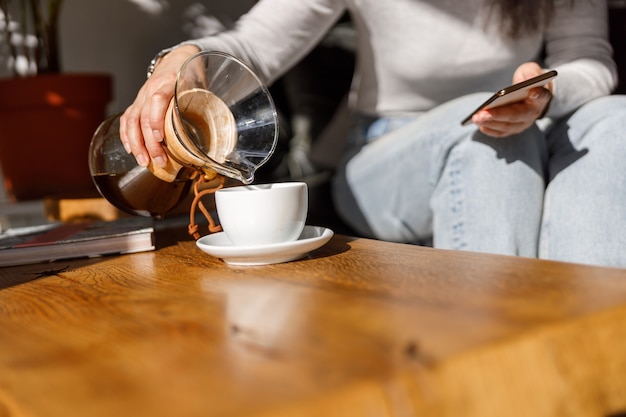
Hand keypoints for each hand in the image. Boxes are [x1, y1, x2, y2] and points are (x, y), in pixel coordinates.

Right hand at [120, 45, 199, 167]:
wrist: (178, 57)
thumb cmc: (192, 74)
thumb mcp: (201, 86)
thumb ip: (205, 105)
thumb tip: (218, 131)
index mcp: (169, 82)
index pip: (157, 99)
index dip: (156, 119)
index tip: (160, 138)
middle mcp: (151, 88)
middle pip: (143, 116)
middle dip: (149, 142)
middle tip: (159, 161)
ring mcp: (142, 95)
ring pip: (132, 120)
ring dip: (136, 143)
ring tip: (143, 162)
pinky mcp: (137, 102)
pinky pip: (127, 119)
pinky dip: (126, 135)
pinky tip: (131, 149)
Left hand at [472, 62, 553, 137]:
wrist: (531, 93)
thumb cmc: (527, 80)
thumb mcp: (530, 71)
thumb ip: (530, 73)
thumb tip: (527, 80)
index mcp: (541, 97)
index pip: (541, 96)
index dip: (538, 94)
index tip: (533, 91)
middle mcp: (533, 113)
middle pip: (516, 116)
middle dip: (497, 115)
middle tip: (480, 114)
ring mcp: (523, 123)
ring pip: (507, 127)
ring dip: (490, 123)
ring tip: (475, 118)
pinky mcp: (514, 128)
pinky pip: (502, 132)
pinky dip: (490, 129)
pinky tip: (479, 125)